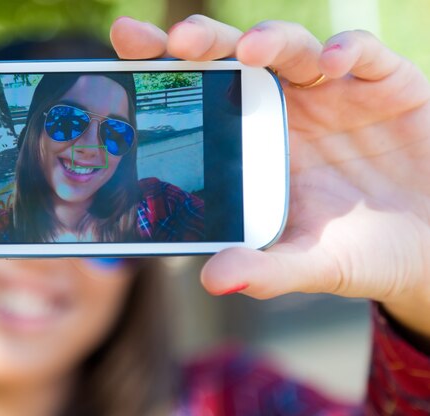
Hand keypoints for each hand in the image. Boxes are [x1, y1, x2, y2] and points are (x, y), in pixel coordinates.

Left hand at [110, 16, 429, 335]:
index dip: (164, 69)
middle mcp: (285, 109)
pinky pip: (361, 55)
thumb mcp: (312, 263)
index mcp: (255, 143)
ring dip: (269, 42)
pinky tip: (331, 63)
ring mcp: (333, 93)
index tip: (123, 50)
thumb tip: (212, 279)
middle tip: (176, 42)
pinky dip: (345, 51)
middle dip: (202, 42)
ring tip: (250, 52)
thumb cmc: (362, 250)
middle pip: (233, 58)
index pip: (201, 95)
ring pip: (290, 48)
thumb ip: (265, 268)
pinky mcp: (385, 84)